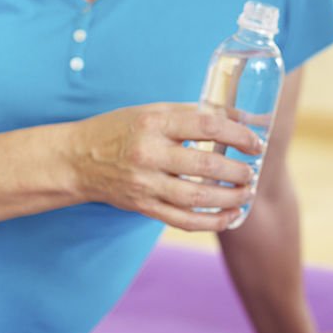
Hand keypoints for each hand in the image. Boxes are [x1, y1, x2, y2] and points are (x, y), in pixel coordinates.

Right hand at [68, 103, 261, 230]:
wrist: (76, 160)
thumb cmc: (121, 130)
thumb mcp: (153, 111)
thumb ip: (193, 114)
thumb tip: (240, 118)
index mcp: (154, 123)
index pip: (206, 126)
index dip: (237, 134)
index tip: (255, 143)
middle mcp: (149, 154)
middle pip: (206, 164)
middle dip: (238, 170)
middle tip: (253, 172)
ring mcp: (145, 184)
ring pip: (198, 196)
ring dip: (231, 197)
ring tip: (248, 192)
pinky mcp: (143, 206)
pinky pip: (183, 220)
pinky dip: (211, 222)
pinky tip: (230, 217)